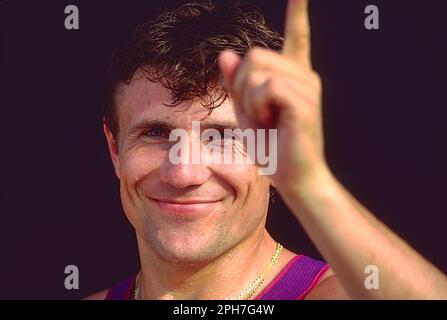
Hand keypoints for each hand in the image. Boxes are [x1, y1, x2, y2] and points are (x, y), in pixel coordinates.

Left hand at [218, 0, 328, 195]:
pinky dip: (258, 106)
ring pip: (256, 70)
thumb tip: (225, 54)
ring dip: (250, 100)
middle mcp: (303, 75)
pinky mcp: (304, 99)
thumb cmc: (272, 147)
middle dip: (243, 86)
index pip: (297, 36)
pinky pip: (265, 86)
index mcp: (293, 76)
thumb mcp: (246, 111)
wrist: (293, 176)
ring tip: (268, 120)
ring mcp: (307, 85)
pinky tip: (272, 122)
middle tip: (258, 114)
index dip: (299, 12)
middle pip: (254, 55)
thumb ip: (237, 83)